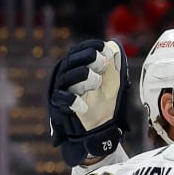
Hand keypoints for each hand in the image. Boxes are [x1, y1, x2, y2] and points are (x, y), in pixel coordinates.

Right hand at [46, 39, 128, 167]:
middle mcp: (67, 75)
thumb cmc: (105, 102)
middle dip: (86, 57)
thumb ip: (112, 66)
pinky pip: (62, 99)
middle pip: (71, 61)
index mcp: (78, 66)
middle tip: (101, 59)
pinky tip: (82, 103)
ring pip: (67, 78)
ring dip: (81, 75)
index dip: (90, 47)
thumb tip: (114, 46)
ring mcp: (62, 90)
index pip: (79, 51)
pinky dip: (71, 100)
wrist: (99, 128)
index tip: (103, 46)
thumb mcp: (113, 82)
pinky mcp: (60, 106)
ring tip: (96, 79)